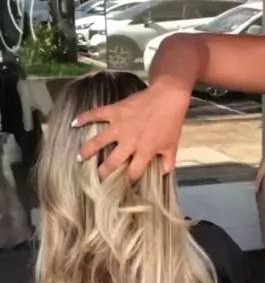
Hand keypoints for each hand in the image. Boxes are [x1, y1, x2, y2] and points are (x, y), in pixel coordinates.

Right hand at [73, 78, 190, 181]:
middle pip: (112, 162)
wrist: (167, 97)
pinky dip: (84, 118)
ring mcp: (120, 126)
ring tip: (79, 157)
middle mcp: (129, 141)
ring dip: (87, 150)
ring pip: (99, 141)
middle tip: (95, 178)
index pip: (133, 172)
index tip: (122, 186)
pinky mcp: (114, 111)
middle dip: (103, 172)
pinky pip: (96, 115)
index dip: (127, 181)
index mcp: (144, 151)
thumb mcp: (172, 145)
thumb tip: (165, 173)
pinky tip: (73, 123)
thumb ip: (168, 161)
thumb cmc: (171, 122)